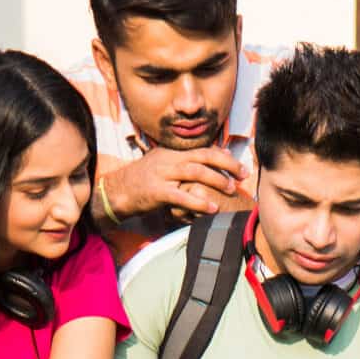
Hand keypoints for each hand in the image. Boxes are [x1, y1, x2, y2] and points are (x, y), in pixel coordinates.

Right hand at [99, 145, 242, 220]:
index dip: (225, 157)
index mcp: (173, 152)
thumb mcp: (164, 165)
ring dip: (216, 180)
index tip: (241, 168)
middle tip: (243, 176)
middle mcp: (169, 159)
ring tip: (231, 190)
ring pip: (195, 172)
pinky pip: (181, 195)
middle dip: (227, 165)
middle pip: (203, 156)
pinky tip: (211, 208)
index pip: (204, 150)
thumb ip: (187, 162)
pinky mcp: (155, 191)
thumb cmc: (143, 180)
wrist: (116, 191)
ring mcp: (161, 174)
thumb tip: (216, 157)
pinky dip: (198, 202)